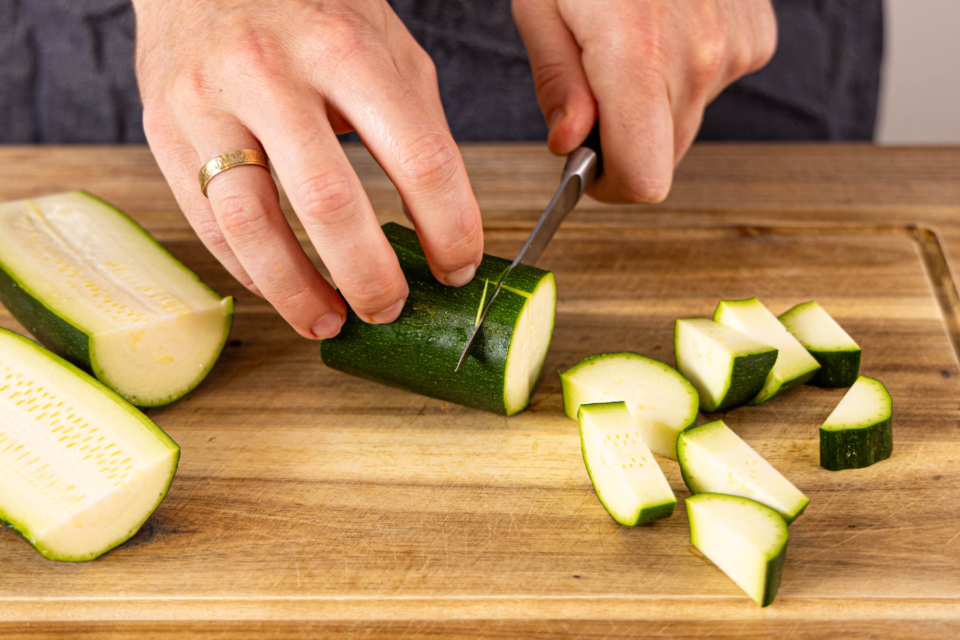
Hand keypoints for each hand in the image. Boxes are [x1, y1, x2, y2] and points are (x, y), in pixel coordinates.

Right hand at [133, 0, 482, 338]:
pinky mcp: (164, 132)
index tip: (458, 266)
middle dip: (370, 276)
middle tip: (392, 309)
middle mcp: (271, 74)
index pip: (418, 158)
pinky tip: (284, 288)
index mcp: (345, 49)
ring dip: (298, 292)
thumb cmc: (308, 9)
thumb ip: (417, 125)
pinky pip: (209, 224)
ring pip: (254, 225)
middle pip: (329, 204)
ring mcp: (208, 104)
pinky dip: (252, 271)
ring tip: (331, 322)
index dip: (449, 227)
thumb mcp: (384, 46)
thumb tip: (445, 220)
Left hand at [513, 0, 776, 201]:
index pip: (645, 178)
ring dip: (652, 108)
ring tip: (627, 48)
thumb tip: (571, 145)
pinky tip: (665, 31)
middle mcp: (700, 59)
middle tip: (593, 97)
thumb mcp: (541, 6)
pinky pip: (713, 86)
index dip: (610, 185)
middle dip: (625, 144)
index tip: (586, 169)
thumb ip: (557, 85)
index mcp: (638, 57)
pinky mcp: (756, 36)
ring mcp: (735, 47)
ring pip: (687, 123)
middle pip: (664, 157)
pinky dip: (683, 74)